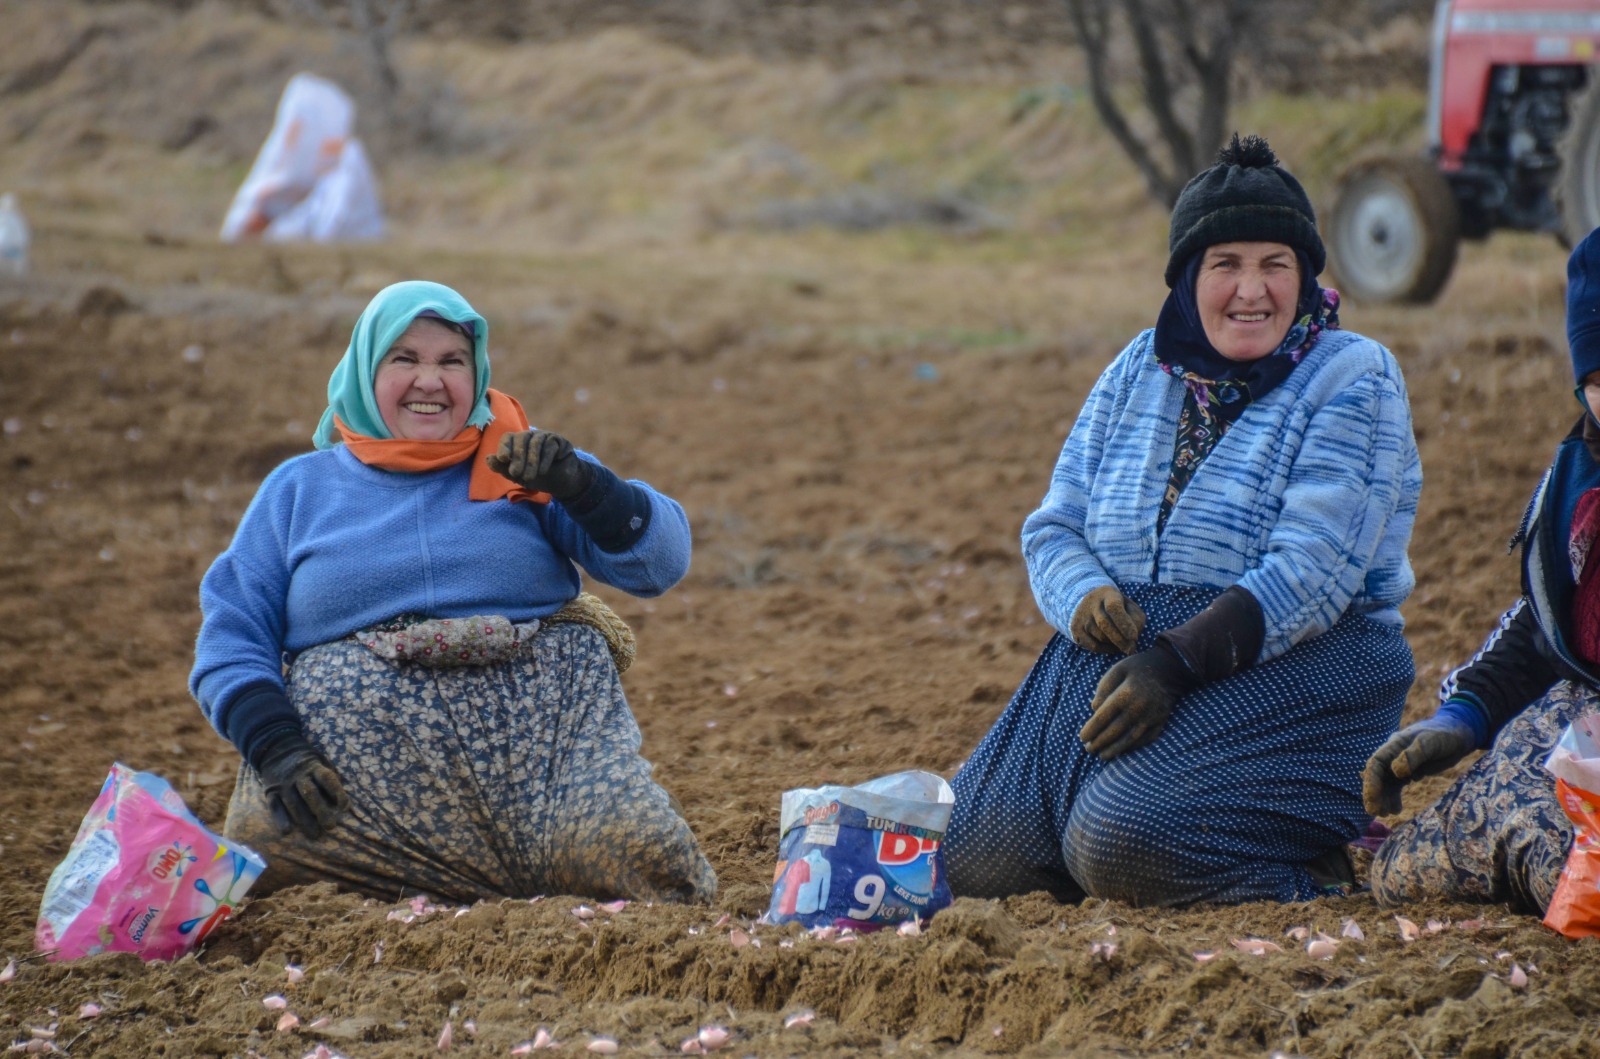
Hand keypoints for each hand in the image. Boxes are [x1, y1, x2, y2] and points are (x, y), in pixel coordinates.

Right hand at [256, 735, 347, 839]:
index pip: (326, 778)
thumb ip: (330, 776)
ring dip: (304, 821)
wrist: (275, 748)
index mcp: (313, 766)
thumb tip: (343, 799)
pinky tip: (287, 831)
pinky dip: (280, 819)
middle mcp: (298, 775)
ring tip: (315, 835)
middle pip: (310, 793)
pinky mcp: (270, 791)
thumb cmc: (305, 760)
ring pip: (294, 803)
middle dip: (321, 811)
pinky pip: (274, 806)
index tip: (344, 807)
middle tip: (331, 826)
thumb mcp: (320, 760)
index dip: (336, 792)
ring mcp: (283, 784)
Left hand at [486, 430, 594, 500]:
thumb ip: (502, 468)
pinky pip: (550, 446)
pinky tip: (542, 472)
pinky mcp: (559, 441)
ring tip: (529, 478)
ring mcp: (545, 436)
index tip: (502, 459)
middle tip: (515, 474)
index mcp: (517, 442)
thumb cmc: (536, 477)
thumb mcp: (517, 476)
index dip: (504, 447)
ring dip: (531, 462)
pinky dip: (545, 460)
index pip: (507, 438)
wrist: (560, 483)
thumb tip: (488, 459)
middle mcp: (530, 436)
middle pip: (521, 438)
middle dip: (517, 457)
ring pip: (535, 443)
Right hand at [1070, 586, 1146, 654]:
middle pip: (1105, 625)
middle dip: (1121, 640)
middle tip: (1131, 649)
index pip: (1114, 608)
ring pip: (1101, 637)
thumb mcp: (1128, 605)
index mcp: (1107, 594)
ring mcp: (1082, 617)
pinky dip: (1106, 650)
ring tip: (1123, 644)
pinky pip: (1093, 646)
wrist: (1088, 603)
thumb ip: (1136, 619)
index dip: (1124, 624)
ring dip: (1115, 644)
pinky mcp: (1076, 629)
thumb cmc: (1116, 607)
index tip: (1134, 637)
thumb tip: (1133, 639)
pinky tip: (1113, 647)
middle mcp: (1091, 604)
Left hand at [1079, 643, 1197, 759]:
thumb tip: (1094, 710)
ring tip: (1102, 756)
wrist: (1169, 668)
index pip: (1102, 718)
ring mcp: (1151, 717)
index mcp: (1124, 694)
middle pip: (1114, 731)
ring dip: (1114, 750)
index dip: (1091, 730)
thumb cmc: (1136, 668)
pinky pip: (1146, 739)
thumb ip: (1102, 689)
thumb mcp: (1116, 670)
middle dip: (1099, 742)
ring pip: (1130, 739)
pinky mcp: (1161, 721)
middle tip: (1088, 749)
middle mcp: (1138, 708)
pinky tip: (1122, 750)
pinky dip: (1133, 747)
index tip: (1082, 737)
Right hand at [1361, 716, 1477, 815]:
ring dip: (1383, 798)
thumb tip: (1396, 772)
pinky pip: (1396, 786)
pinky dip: (1394, 798)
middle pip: (1377, 775)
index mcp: (1394, 745)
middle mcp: (1392, 755)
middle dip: (1374, 793)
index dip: (1371, 781)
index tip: (1372, 799)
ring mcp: (1399, 764)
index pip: (1375, 763)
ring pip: (1385, 783)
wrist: (1458, 735)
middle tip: (1375, 812)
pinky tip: (1396, 810)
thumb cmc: (1444, 735)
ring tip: (1385, 814)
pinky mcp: (1408, 772)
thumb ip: (1412, 755)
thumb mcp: (1430, 742)